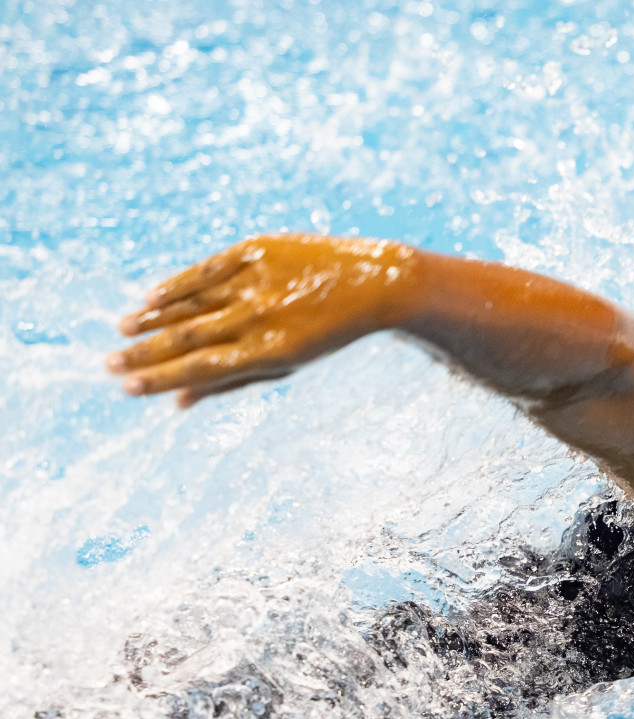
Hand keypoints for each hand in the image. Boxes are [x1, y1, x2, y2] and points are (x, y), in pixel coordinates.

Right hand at [110, 234, 420, 406]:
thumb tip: (176, 403)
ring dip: (154, 317)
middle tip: (108, 364)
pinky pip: (207, 269)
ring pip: (192, 302)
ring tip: (124, 329)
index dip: (160, 379)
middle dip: (145, 353)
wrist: (375, 284)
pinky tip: (150, 296)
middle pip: (189, 338)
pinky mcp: (259, 250)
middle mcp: (261, 317)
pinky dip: (177, 284)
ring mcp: (258, 281)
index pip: (202, 369)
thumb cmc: (325, 332)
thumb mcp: (286, 363)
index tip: (126, 386)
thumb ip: (231, 382)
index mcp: (271, 352)